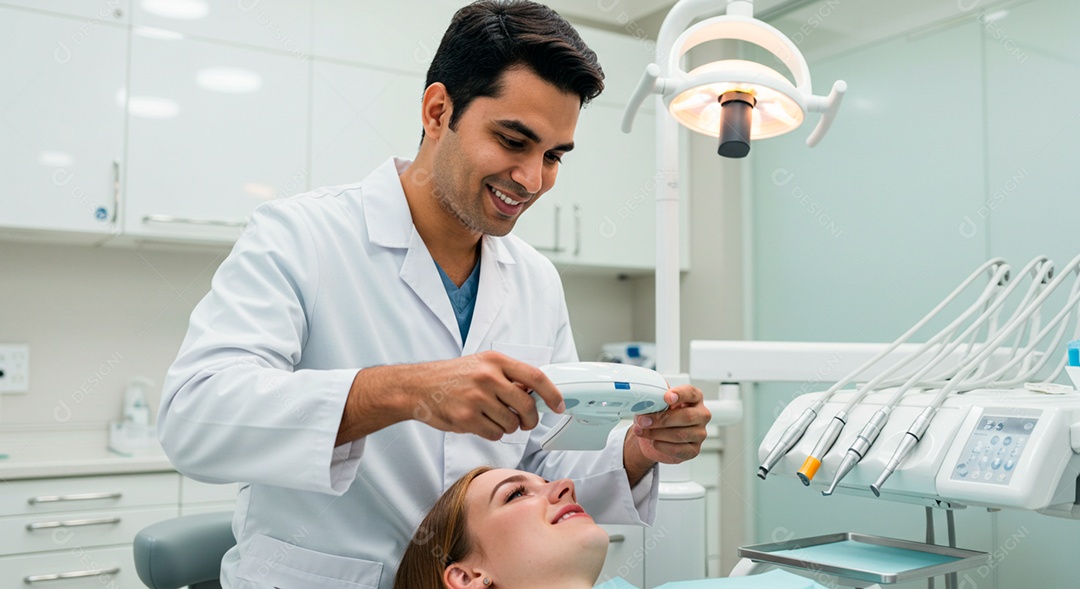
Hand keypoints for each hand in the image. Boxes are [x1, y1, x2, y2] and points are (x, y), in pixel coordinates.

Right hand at [337, 351, 563, 444]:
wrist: (418, 387)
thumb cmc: (453, 376)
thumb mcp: (482, 364)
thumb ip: (508, 376)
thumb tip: (536, 394)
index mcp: (496, 361)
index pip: (535, 377)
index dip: (552, 394)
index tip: (559, 406)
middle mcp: (488, 377)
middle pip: (527, 405)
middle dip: (531, 419)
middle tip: (526, 422)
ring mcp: (477, 398)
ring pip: (511, 423)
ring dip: (508, 426)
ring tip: (492, 417)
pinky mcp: (467, 418)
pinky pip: (495, 434)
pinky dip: (493, 432)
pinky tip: (479, 422)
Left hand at [624, 385, 709, 479]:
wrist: (652, 436)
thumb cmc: (658, 415)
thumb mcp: (656, 403)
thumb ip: (656, 398)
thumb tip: (648, 398)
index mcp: (694, 398)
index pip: (691, 393)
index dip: (680, 394)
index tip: (666, 397)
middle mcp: (701, 415)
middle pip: (687, 416)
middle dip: (662, 419)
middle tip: (643, 420)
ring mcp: (700, 433)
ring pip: (681, 434)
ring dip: (657, 433)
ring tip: (642, 431)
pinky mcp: (694, 450)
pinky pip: (679, 450)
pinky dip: (662, 446)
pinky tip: (653, 442)